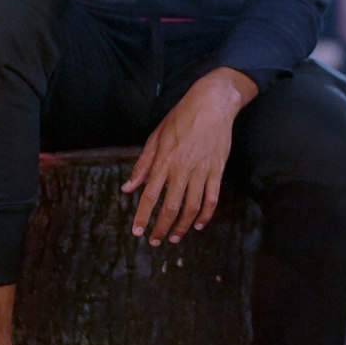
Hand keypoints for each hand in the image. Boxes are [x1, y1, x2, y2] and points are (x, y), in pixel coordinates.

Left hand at [122, 68, 257, 243]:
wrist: (212, 103)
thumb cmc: (181, 117)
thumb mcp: (156, 136)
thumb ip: (143, 164)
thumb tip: (128, 188)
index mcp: (164, 160)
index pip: (150, 195)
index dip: (142, 216)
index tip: (136, 232)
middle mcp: (182, 169)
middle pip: (171, 206)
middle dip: (161, 228)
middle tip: (155, 241)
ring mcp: (202, 171)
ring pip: (192, 207)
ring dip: (182, 226)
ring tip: (175, 237)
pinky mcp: (217, 170)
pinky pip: (212, 199)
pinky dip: (205, 215)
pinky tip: (198, 225)